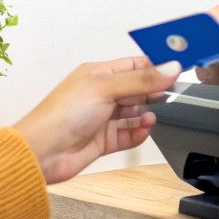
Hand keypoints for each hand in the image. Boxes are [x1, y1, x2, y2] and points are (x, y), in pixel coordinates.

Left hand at [12, 57, 180, 184]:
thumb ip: (141, 80)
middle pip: (137, 90)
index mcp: (98, 74)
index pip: (134, 66)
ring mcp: (102, 118)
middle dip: (154, 93)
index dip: (155, 68)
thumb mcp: (106, 88)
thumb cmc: (61, 114)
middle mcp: (101, 95)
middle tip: (171, 95)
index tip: (176, 71)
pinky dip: (139, 133)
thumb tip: (171, 68)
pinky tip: (143, 130)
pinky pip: (129, 135)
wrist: (41, 152)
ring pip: (135, 114)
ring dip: (147, 115)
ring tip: (153, 116)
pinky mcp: (103, 140)